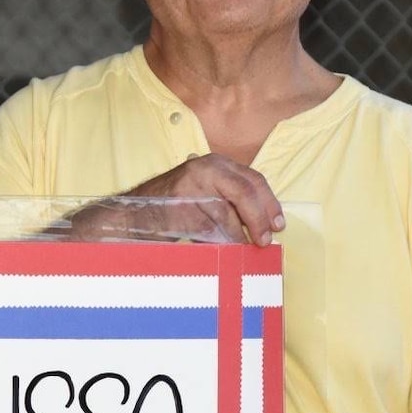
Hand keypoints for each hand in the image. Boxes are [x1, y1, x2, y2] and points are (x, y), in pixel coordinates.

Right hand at [71, 154, 283, 245]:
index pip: (253, 180)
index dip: (269, 203)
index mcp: (215, 163)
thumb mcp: (206, 193)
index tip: (278, 224)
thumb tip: (263, 222)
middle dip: (258, 219)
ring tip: (239, 249)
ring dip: (236, 236)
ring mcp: (191, 186)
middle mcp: (205, 168)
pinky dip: (217, 241)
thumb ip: (230, 199)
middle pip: (245, 191)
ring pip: (227, 214)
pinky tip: (218, 249)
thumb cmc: (173, 208)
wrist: (133, 214)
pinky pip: (208, 228)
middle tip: (264, 241)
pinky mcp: (180, 206)